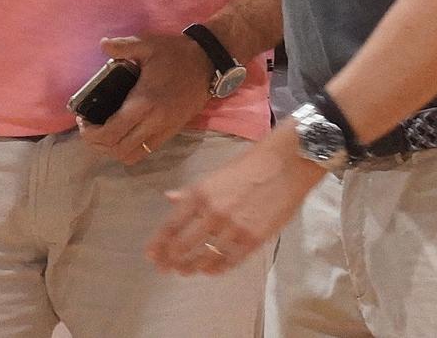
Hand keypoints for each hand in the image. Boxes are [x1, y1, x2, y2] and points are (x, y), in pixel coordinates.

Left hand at [75, 34, 215, 165]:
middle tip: (89, 128)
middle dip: (98, 144)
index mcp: (144, 102)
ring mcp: (164, 130)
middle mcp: (154, 122)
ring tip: (103, 133)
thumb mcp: (147, 44)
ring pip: (132, 156)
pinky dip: (129, 150)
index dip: (92, 133)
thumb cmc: (176, 53)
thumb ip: (122, 46)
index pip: (112, 132)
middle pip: (118, 149)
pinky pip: (146, 151)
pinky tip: (122, 133)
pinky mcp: (172, 132)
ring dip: (113, 150)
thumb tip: (102, 44)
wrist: (209, 64)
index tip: (83, 121)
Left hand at [144, 126, 322, 273]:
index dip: (159, 244)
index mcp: (199, 194)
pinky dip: (217, 269)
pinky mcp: (254, 239)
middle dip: (171, 260)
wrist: (284, 165)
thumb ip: (191, 192)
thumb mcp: (214, 175)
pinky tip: (210, 270)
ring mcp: (233, 228)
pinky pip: (230, 261)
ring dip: (192, 267)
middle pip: (184, 245)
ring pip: (205, 257)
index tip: (151, 255)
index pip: (171, 225)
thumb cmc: (248, 166)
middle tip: (165, 268)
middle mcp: (212, 213)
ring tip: (184, 271)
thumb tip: (170, 198)